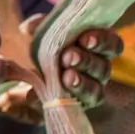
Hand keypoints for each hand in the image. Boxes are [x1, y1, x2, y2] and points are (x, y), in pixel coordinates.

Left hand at [0, 19, 122, 121]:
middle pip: (102, 67)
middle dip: (85, 61)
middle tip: (68, 57)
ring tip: (66, 77)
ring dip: (81, 82)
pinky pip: (81, 106)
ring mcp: (90, 90)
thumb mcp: (39, 35)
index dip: (102, 41)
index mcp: (95, 47)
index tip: (85, 39)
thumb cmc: (40, 50)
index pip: (111, 43)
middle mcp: (98, 69)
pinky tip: (57, 92)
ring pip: (95, 89)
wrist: (23, 78)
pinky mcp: (78, 106)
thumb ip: (38, 28)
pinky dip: (69, 98)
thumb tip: (28, 28)